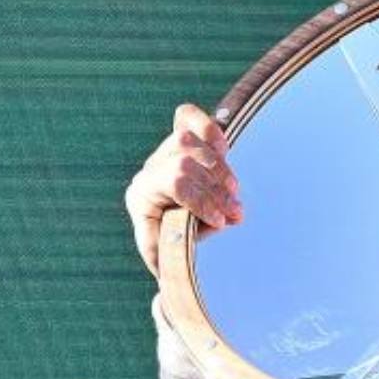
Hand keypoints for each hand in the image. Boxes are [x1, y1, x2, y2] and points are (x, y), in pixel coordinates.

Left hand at [124, 103, 243, 276]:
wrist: (170, 232)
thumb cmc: (169, 246)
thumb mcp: (165, 257)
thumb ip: (169, 257)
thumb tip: (176, 260)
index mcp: (141, 195)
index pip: (174, 183)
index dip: (202, 200)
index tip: (222, 222)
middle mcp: (150, 170)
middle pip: (185, 163)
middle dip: (215, 191)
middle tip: (237, 214)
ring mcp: (164, 152)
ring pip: (189, 143)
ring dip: (219, 169)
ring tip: (235, 193)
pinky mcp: (179, 140)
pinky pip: (186, 118)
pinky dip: (208, 129)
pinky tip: (225, 150)